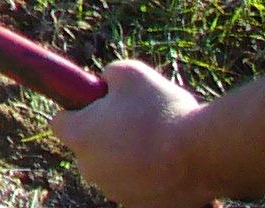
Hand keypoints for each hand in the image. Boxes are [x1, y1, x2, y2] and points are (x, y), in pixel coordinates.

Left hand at [52, 60, 209, 207]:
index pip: (60, 123)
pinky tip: (170, 164)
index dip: (77, 111)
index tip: (96, 105)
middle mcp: (91, 169)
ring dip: (128, 158)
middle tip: (134, 122)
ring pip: (114, 169)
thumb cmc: (162, 110)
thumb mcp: (129, 72)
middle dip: (104, 136)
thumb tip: (106, 82)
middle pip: (88, 148)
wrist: (204, 153)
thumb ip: (108, 76)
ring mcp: (116, 192)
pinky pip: (138, 188)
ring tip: (159, 143)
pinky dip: (149, 178)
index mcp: (80, 136)